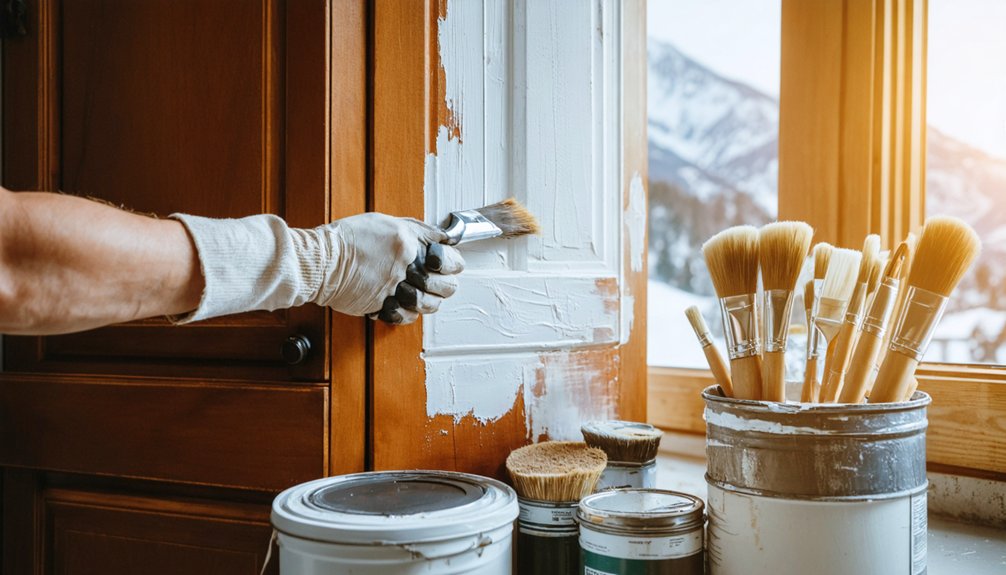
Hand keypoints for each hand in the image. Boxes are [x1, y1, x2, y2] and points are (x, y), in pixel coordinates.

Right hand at [314, 213, 464, 323]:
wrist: (322, 261)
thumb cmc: (348, 239)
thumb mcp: (386, 223)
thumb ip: (418, 231)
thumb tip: (442, 237)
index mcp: (409, 243)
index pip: (450, 259)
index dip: (453, 264)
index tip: (449, 266)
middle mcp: (406, 267)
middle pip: (446, 286)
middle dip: (445, 286)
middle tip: (437, 283)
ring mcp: (395, 289)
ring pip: (430, 304)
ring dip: (428, 301)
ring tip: (419, 294)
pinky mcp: (383, 306)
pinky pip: (408, 316)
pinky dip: (408, 312)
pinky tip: (402, 303)